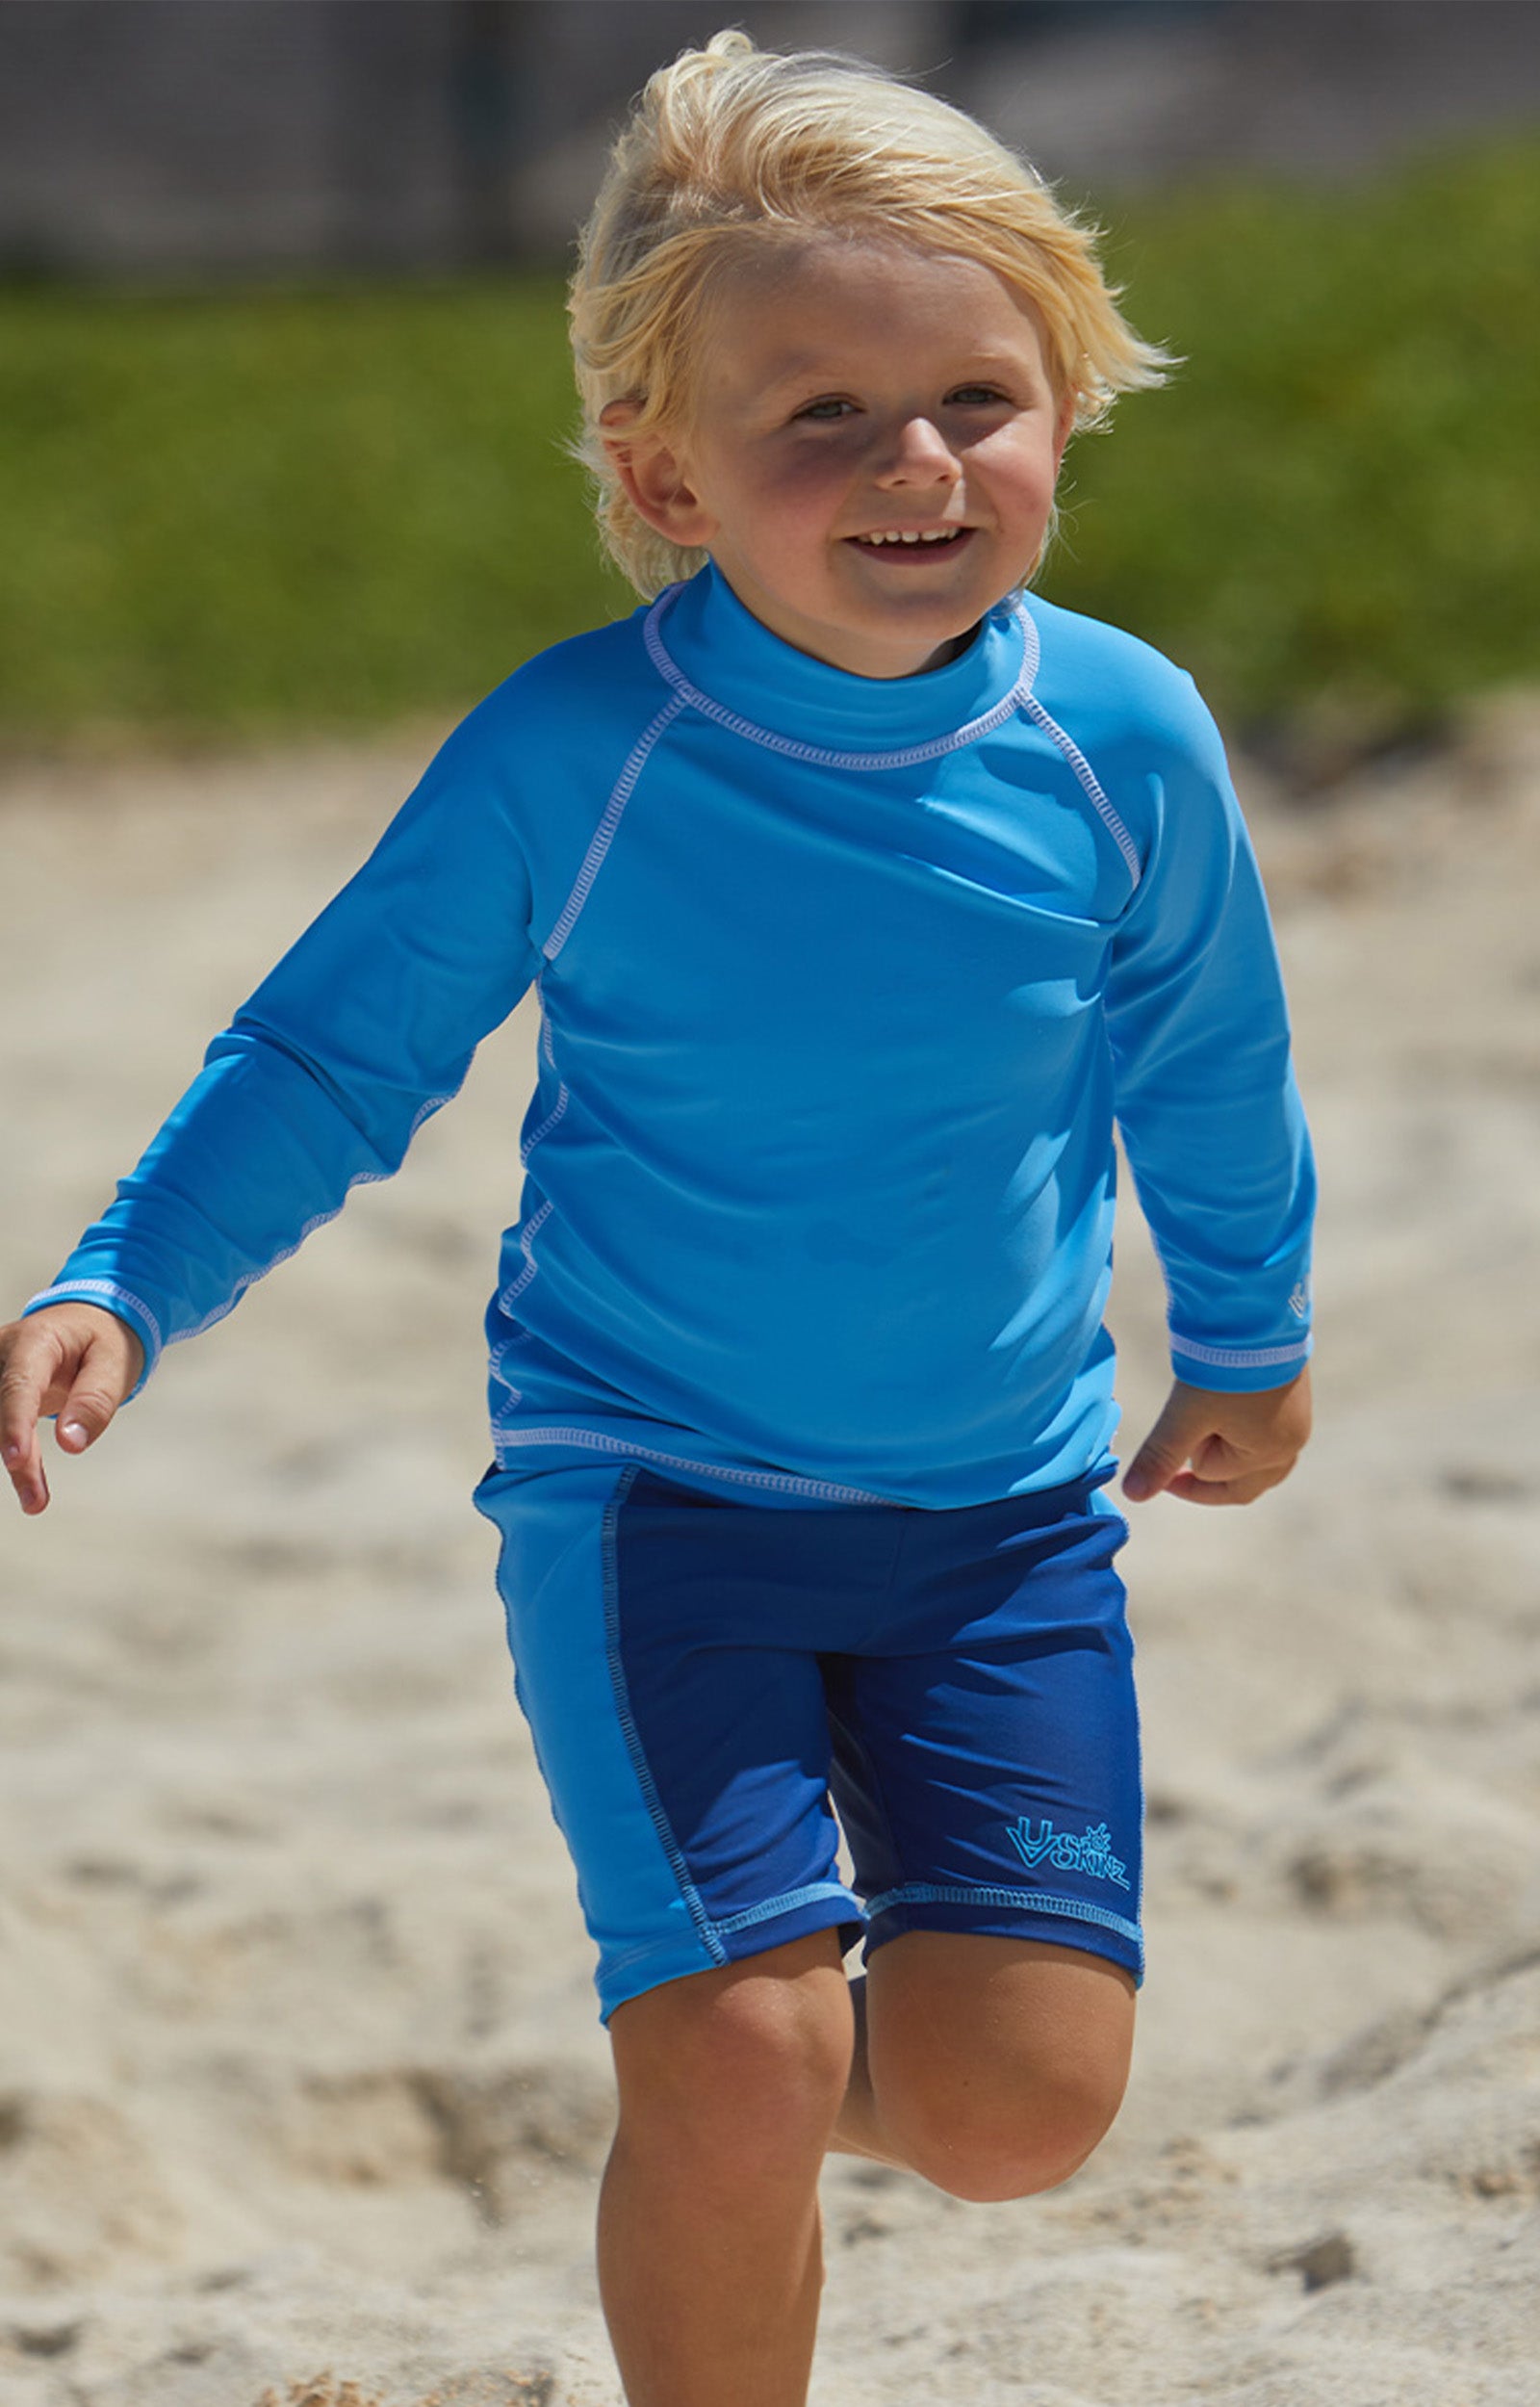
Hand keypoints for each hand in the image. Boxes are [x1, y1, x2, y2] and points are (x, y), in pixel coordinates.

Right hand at [0, 1303, 144, 1515]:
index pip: (18, 1385)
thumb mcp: (114, 1362)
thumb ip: (94, 1400)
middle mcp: (6, 1355)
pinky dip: (19, 1459)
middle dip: (14, 1454)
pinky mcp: (2, 1393)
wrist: (90, 1319)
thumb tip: (71, 1444)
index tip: (16, 1459)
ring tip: (36, 1501)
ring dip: (16, 1465)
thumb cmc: (105, 1339)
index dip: (14, 1424)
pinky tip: (31, 1489)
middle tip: (34, 1498)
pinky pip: (5, 1427)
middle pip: (1, 1408)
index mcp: (35, 1340)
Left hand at [1121, 1368, 1311, 1506]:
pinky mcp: (1294, 1394)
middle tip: (1174, 1470)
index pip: (1216, 1479)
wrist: (1258, 1313)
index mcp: (1270, 1454)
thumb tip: (1133, 1495)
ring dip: (1227, 1453)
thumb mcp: (1185, 1416)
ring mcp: (1298, 1418)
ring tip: (1197, 1439)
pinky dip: (1241, 1431)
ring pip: (1259, 1457)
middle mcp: (1291, 1442)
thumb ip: (1160, 1456)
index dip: (1183, 1477)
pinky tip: (1222, 1413)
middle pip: (1246, 1480)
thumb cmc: (1225, 1369)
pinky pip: (1268, 1430)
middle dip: (1209, 1474)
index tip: (1157, 1472)